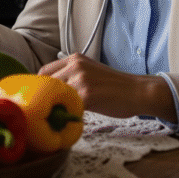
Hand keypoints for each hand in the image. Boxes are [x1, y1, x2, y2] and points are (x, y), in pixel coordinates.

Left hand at [39, 53, 176, 122]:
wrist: (138, 91)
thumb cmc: (114, 86)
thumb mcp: (89, 71)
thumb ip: (71, 76)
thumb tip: (50, 90)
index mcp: (74, 58)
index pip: (44, 72)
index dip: (41, 87)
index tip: (42, 98)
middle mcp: (75, 66)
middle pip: (45, 84)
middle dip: (45, 98)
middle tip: (49, 111)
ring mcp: (80, 79)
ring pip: (55, 96)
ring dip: (56, 107)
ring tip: (63, 116)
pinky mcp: (87, 95)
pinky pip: (69, 107)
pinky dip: (68, 115)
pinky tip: (74, 119)